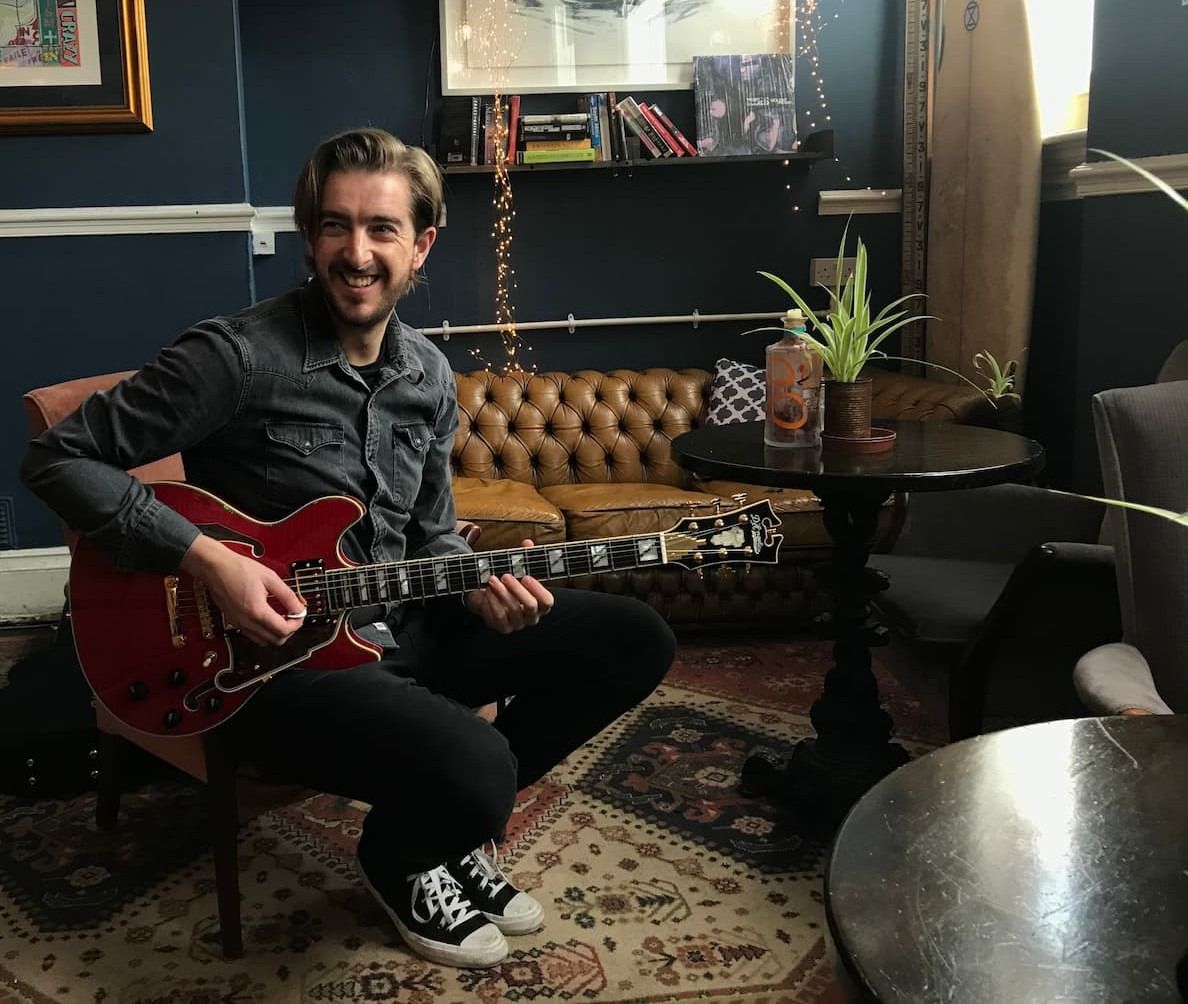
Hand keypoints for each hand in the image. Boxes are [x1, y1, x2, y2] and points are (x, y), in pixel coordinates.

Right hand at [180, 535, 305, 645]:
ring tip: (281, 617)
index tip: (299, 614)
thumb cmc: (239, 569)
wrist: (216, 567)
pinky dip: (264, 631)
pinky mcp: (233, 622)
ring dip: (276, 633)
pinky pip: (252, 635)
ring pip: (263, 641)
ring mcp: (238, 624)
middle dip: (289, 630)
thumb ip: (287, 595)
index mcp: (257, 611)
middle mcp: (246, 622)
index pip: (283, 630)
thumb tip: (299, 607)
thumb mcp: (270, 578)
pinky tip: (268, 617)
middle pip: (275, 640)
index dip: (297, 624)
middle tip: (293, 616)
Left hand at [463, 538, 553, 634]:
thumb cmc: (507, 583)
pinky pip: (499, 618)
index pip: (547, 601)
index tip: (526, 576)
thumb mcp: (517, 569)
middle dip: (517, 589)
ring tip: (493, 579)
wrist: (487, 597)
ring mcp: (518, 624)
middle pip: (531, 606)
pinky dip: (493, 603)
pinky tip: (488, 591)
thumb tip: (527, 543)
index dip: (538, 590)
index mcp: (540, 604)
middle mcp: (532, 617)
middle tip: (506, 576)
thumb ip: (524, 557)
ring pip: (514, 611)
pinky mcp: (503, 628)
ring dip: (502, 593)